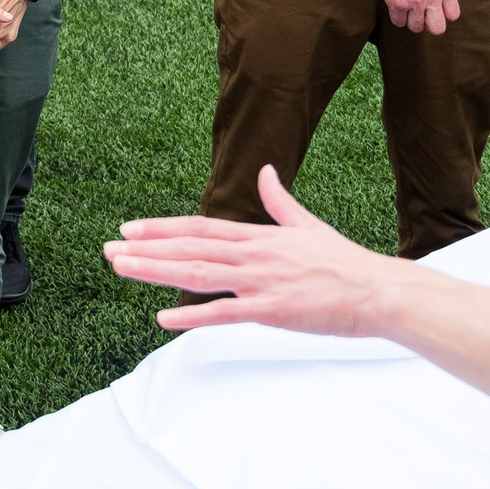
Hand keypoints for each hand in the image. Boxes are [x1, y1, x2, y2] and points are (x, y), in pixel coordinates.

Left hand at [104, 166, 401, 335]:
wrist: (381, 291)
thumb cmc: (346, 263)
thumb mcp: (308, 225)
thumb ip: (280, 201)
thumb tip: (265, 172)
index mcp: (259, 237)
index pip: (200, 228)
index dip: (162, 228)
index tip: (129, 229)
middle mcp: (254, 255)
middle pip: (189, 248)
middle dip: (146, 248)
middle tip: (108, 248)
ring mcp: (262, 282)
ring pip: (197, 274)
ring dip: (155, 271)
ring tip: (120, 268)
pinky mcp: (273, 310)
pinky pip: (225, 313)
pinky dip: (193, 314)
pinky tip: (163, 316)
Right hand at [373, 0, 458, 34]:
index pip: (452, 15)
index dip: (443, 15)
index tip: (435, 10)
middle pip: (437, 28)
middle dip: (428, 24)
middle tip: (421, 16)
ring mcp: (415, 1)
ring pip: (416, 27)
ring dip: (410, 20)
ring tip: (407, 8)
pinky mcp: (397, 4)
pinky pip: (399, 22)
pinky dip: (397, 17)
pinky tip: (396, 6)